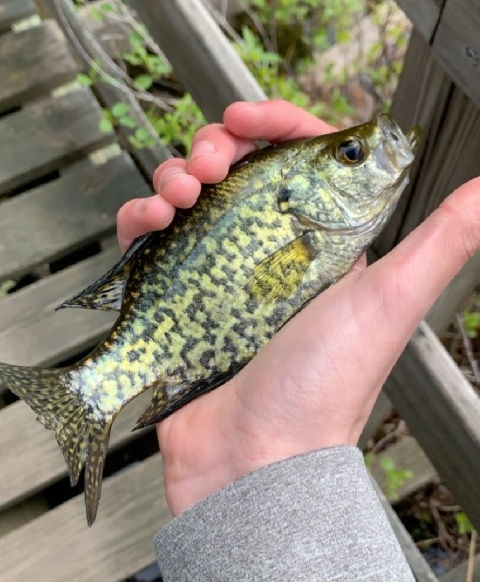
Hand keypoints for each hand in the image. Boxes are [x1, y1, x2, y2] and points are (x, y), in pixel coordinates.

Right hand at [118, 100, 479, 516]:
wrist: (254, 462)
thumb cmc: (324, 391)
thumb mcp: (389, 302)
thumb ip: (441, 242)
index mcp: (322, 247)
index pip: (300, 161)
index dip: (273, 126)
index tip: (246, 118)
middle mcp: (270, 257)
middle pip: (237, 173)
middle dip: (215, 149)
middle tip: (206, 160)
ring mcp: (219, 279)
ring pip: (190, 200)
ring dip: (173, 178)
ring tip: (176, 194)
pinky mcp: (176, 302)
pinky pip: (150, 245)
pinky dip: (139, 221)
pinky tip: (147, 223)